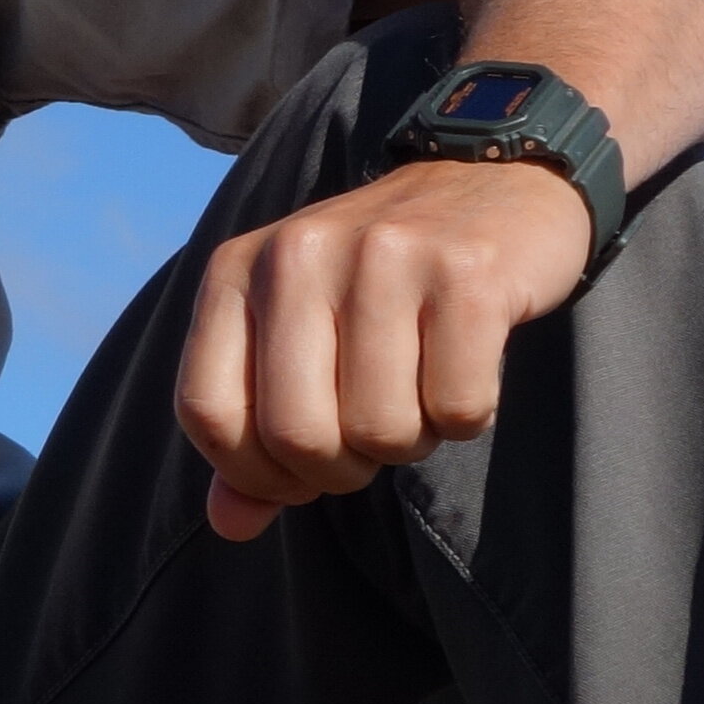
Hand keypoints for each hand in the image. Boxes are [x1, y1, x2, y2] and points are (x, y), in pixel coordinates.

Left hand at [172, 158, 593, 543]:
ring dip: (410, 440)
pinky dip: (467, 417)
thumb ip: (253, 432)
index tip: (299, 468)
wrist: (496, 177)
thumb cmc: (381, 280)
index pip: (208, 413)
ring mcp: (384, 257)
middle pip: (296, 435)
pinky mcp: (468, 273)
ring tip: (421, 391)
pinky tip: (467, 369)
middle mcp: (299, 254)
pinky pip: (457, 407)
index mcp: (237, 270)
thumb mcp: (297, 334)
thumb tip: (228, 526)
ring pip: (380, 430)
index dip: (254, 472)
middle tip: (372, 438)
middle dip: (340, 469)